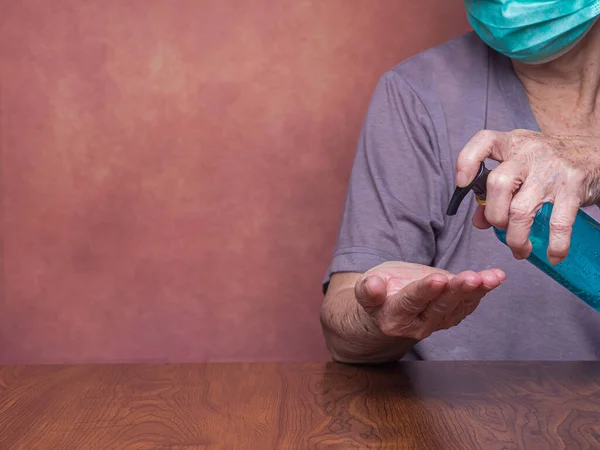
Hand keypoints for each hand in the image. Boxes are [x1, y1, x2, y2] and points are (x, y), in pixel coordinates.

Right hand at [354, 262, 503, 340]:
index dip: (425, 291)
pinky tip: (495, 277)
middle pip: (440, 306)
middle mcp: (418, 325)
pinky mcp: (451, 315)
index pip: (411, 302)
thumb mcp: (364, 289)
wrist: (386, 310)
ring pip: (459, 306)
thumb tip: (374, 285)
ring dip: (477, 291)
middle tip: (472, 277)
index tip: (438, 279)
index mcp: (395, 317)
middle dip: (457, 290)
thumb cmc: (376, 296)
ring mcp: (438, 322)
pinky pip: (469, 304)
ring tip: (491, 277)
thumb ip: (368, 290)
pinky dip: (484, 290)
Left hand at [456, 129, 599, 263]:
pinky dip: (555, 245)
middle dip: (494, 215)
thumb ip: (493, 192)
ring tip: (519, 249)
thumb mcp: (518, 167)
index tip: (462, 184)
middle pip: (498, 185)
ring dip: (516, 238)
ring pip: (521, 210)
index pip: (484, 141)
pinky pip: (559, 224)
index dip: (467, 162)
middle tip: (500, 227)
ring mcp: (552, 170)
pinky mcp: (573, 188)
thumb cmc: (545, 163)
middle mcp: (529, 153)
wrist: (593, 153)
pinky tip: (552, 255)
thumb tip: (478, 222)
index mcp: (511, 143)